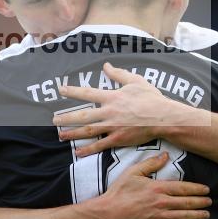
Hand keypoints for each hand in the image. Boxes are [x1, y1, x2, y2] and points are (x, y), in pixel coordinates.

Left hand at [53, 62, 206, 156]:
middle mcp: (109, 112)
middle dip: (66, 118)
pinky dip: (88, 150)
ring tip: (60, 135)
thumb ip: (118, 74)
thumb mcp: (135, 81)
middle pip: (83, 116)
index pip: (87, 93)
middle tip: (53, 119)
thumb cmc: (151, 98)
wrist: (164, 117)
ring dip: (72, 134)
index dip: (72, 91)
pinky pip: (100, 145)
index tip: (60, 89)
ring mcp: (112, 127)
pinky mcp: (118, 139)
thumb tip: (106, 65)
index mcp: (112, 97)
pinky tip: (78, 152)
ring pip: (88, 131)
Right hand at [96, 152, 210, 218]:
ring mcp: (161, 216)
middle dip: (201, 202)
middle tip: (210, 202)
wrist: (110, 212)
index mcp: (158, 188)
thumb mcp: (133, 172)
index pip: (183, 188)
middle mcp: (163, 202)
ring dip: (198, 214)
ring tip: (207, 214)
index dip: (197, 189)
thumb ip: (150, 164)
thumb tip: (165, 156)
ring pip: (185, 215)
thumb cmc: (120, 191)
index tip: (206, 190)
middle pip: (187, 202)